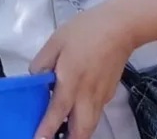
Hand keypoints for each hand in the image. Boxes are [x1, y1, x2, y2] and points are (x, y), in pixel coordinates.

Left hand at [30, 3, 137, 138]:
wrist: (119, 28)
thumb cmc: (85, 32)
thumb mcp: (55, 41)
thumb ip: (42, 62)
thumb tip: (36, 78)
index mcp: (71, 81)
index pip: (57, 111)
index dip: (47, 128)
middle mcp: (87, 95)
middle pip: (81, 129)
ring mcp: (101, 96)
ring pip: (91, 125)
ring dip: (78, 133)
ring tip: (64, 133)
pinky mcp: (109, 93)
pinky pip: (96, 113)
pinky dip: (86, 120)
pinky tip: (76, 113)